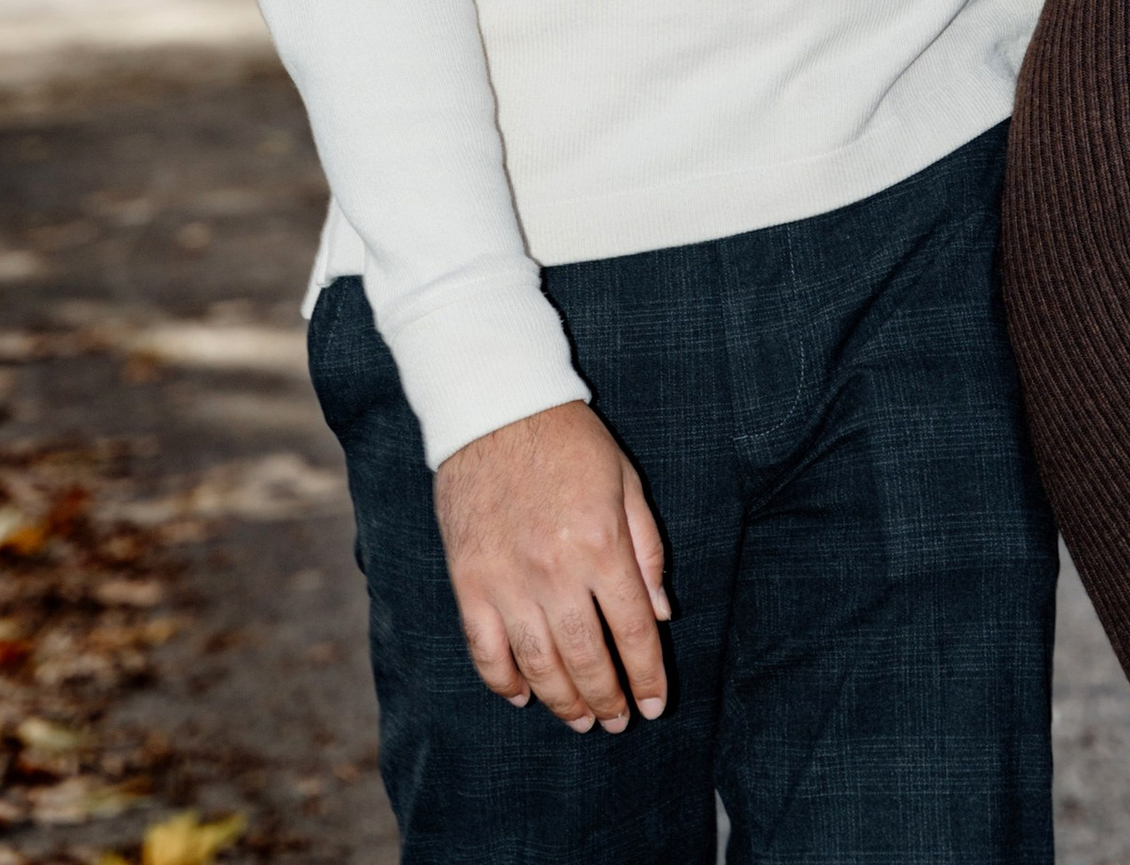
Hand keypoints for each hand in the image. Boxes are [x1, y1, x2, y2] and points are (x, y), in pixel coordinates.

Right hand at [433, 399, 670, 733]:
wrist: (495, 407)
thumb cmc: (569, 441)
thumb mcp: (626, 482)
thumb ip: (647, 549)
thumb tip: (660, 614)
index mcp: (601, 544)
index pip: (633, 630)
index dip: (646, 675)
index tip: (653, 705)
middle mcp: (555, 571)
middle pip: (587, 657)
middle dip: (607, 698)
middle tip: (616, 721)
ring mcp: (507, 581)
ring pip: (539, 665)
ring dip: (562, 701)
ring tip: (580, 720)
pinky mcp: (469, 582)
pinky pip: (486, 650)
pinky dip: (504, 681)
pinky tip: (523, 695)